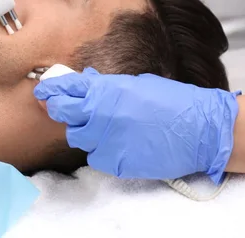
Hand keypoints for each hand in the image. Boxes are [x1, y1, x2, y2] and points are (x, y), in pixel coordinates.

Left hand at [34, 68, 239, 182]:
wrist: (200, 129)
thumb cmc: (172, 102)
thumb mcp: (137, 84)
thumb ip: (108, 86)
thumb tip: (87, 81)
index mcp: (106, 90)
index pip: (66, 90)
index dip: (51, 91)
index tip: (44, 92)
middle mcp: (101, 115)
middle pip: (64, 115)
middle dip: (62, 111)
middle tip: (66, 110)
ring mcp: (107, 140)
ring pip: (79, 138)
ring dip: (86, 132)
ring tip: (104, 127)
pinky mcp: (116, 162)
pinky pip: (97, 157)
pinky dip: (102, 150)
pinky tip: (119, 143)